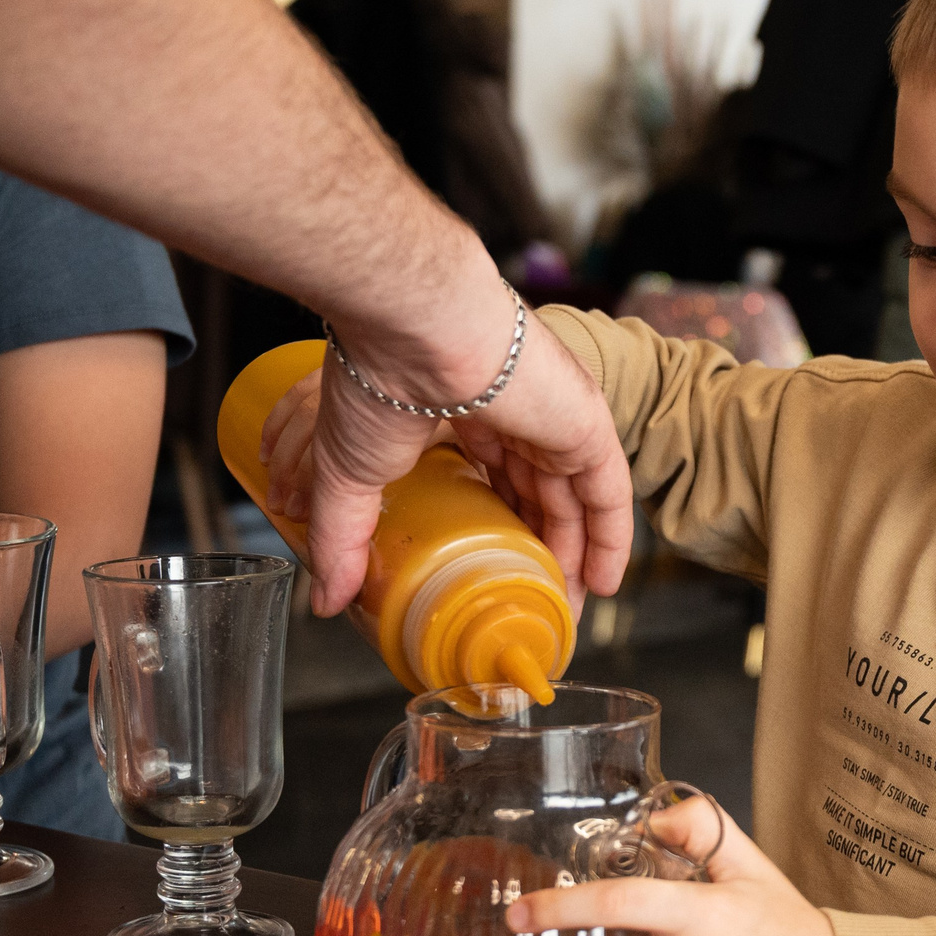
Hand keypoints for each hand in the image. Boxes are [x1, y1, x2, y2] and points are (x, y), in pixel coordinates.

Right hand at [262, 304, 633, 617]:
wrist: (417, 326)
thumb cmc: (378, 381)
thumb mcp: (352, 473)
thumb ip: (342, 536)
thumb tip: (325, 601)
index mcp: (465, 409)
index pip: (493, 477)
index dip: (496, 528)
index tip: (488, 575)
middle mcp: (516, 412)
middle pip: (538, 493)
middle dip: (538, 551)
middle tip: (531, 604)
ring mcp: (554, 418)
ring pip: (575, 499)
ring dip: (575, 556)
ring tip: (565, 610)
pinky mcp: (586, 424)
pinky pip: (608, 493)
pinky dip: (610, 539)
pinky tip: (603, 583)